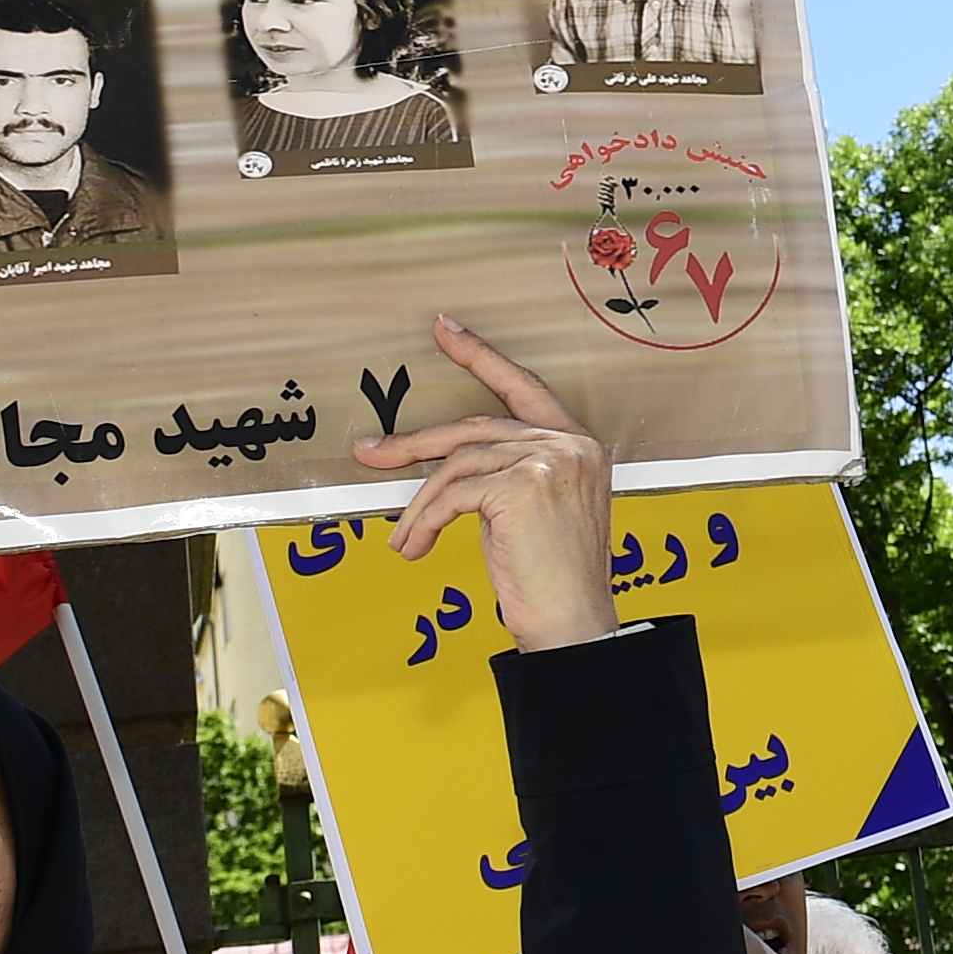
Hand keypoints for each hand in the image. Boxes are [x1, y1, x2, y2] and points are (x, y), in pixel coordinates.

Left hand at [351, 318, 617, 652]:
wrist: (575, 623)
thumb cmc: (556, 578)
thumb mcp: (542, 513)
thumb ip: (512, 476)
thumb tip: (444, 470)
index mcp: (580, 444)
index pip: (524, 387)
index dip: (482, 356)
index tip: (446, 330)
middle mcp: (570, 444)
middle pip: (475, 428)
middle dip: (416, 444)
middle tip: (372, 451)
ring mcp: (549, 461)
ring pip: (458, 464)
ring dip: (420, 504)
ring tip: (403, 538)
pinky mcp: (522, 487)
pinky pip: (454, 495)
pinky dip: (426, 520)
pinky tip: (418, 546)